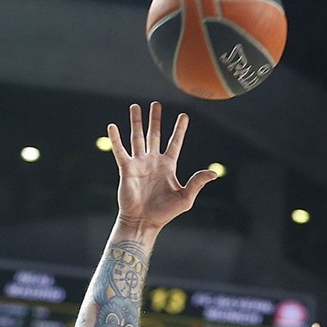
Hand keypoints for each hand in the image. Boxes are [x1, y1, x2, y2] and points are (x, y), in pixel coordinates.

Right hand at [109, 102, 218, 231]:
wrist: (143, 222)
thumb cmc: (164, 213)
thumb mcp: (185, 198)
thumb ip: (197, 182)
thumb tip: (213, 173)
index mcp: (168, 166)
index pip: (175, 143)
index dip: (179, 129)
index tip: (184, 115)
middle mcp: (153, 161)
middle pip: (155, 135)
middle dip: (155, 119)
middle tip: (156, 104)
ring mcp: (139, 163)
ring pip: (137, 137)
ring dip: (136, 122)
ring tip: (135, 106)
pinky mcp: (126, 168)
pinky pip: (120, 150)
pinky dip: (116, 138)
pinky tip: (112, 126)